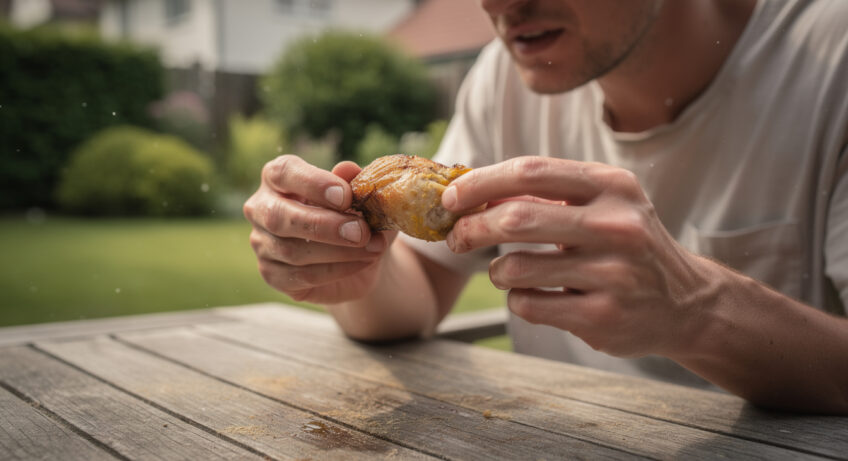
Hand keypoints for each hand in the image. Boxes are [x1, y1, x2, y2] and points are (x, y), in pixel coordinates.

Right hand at [243, 155, 393, 303]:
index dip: (314, 183)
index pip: (283, 172)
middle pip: (278, 216)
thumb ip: (355, 182)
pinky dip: (336, 270)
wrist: (361, 254)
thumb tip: (349, 169)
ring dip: (338, 251)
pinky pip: (301, 276)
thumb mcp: (362, 196)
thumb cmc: (355, 214)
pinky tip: (362, 262)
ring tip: (373, 248)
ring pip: (292, 251)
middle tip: (360, 231)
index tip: (346, 196)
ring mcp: (262, 243)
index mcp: (278, 177)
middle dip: (324, 225)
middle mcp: (262, 208)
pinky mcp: (272, 274)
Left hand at [442, 156, 714, 357]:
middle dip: (472, 228)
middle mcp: (616, 225)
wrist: (685, 303)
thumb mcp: (602, 205)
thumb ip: (546, 194)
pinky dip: (519, 300)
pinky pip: (528, 305)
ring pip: (515, 268)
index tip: (450, 197)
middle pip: (516, 219)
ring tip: (511, 271)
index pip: (530, 172)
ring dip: (497, 271)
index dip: (480, 183)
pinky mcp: (602, 317)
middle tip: (457, 238)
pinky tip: (539, 296)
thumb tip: (469, 191)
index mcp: (612, 186)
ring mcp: (612, 274)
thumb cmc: (625, 245)